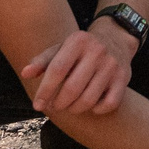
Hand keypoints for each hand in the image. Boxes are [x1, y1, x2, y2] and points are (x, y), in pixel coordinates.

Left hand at [20, 23, 135, 115]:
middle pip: (72, 88)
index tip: (37, 105)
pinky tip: (91, 106)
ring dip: (75, 109)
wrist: (116, 39)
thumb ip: (42, 61)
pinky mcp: (124, 77)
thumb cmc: (81, 49)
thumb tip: (25, 73)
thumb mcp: (61, 48)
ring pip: (89, 99)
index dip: (45, 90)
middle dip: (59, 103)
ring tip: (69, 107)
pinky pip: (109, 104)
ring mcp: (112, 65)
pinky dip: (97, 109)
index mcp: (78, 41)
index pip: (57, 70)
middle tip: (55, 106)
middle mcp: (97, 51)